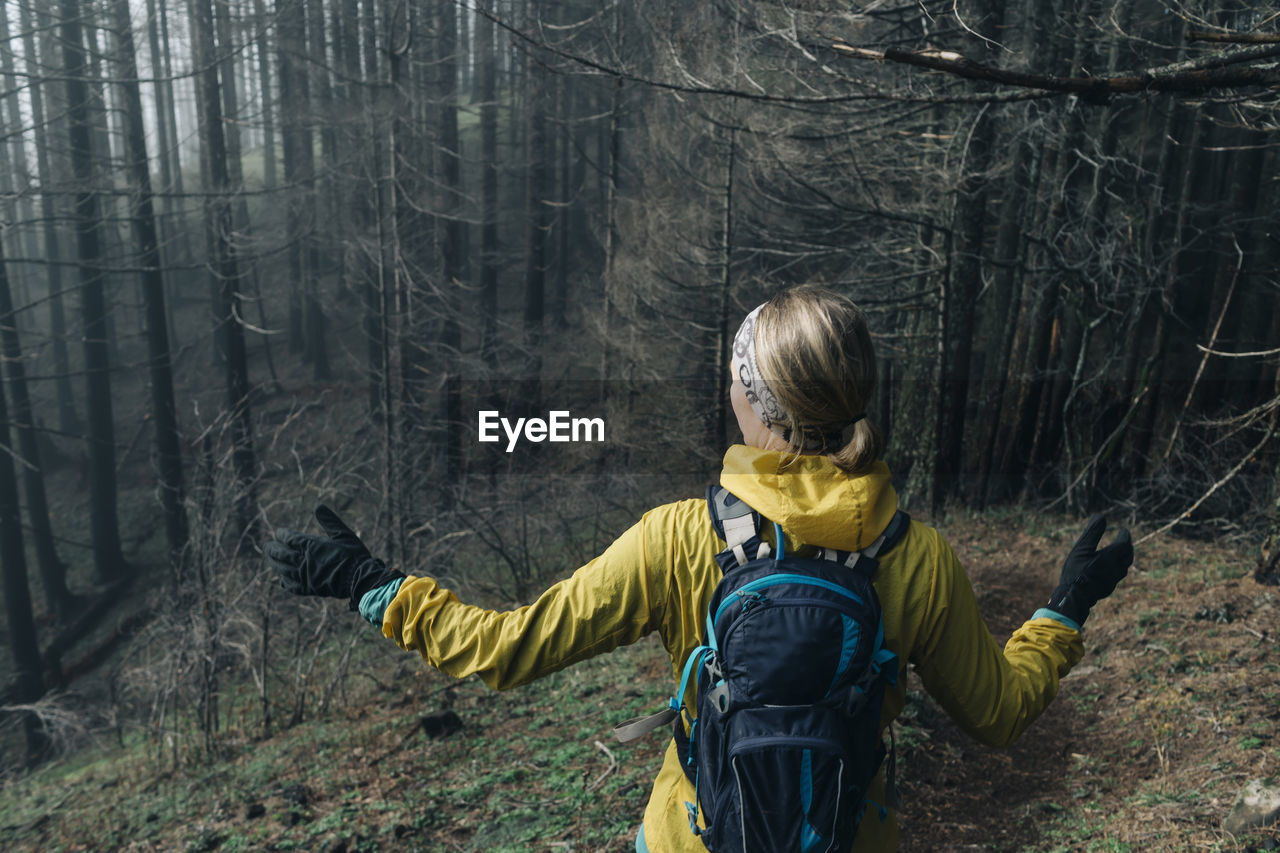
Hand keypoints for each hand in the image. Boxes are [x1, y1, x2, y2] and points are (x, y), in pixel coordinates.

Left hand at [265, 505, 403, 609]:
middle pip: (281, 553)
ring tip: (268, 558)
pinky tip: (281, 579)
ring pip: (283, 569)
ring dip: (273, 562)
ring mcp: (305, 576)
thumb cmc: (353, 554)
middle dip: (272, 548)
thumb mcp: (343, 533)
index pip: (290, 538)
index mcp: (312, 545)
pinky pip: (291, 585)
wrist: (359, 578)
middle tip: (266, 545)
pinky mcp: (309, 589)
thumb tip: (318, 506)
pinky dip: (284, 581)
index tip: (278, 532)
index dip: (282, 534)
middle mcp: (304, 561)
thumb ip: (329, 520)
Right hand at [1046, 515, 1132, 626]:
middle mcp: (1115, 569)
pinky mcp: (1107, 589)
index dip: (1125, 536)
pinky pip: (1116, 576)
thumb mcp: (1081, 549)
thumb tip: (1101, 517)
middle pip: (1128, 556)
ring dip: (1124, 559)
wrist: (1073, 597)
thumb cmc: (1076, 572)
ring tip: (1119, 554)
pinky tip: (1109, 570)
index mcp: (1110, 558)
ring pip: (1124, 568)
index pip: (1124, 544)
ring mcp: (1112, 581)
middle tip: (1124, 541)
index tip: (1123, 531)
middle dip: (1127, 547)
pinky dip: (1117, 569)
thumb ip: (1092, 533)